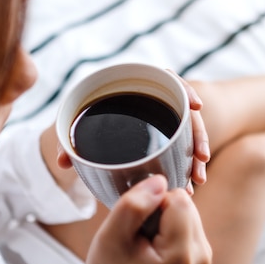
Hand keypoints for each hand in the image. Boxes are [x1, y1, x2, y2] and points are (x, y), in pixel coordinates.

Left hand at [56, 70, 210, 194]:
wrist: (88, 132)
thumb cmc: (84, 121)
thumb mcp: (76, 128)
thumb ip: (69, 142)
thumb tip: (63, 162)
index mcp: (137, 87)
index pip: (169, 81)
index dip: (185, 91)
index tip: (196, 106)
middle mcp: (155, 101)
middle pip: (184, 113)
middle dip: (197, 137)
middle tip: (201, 160)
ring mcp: (163, 120)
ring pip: (188, 135)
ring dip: (196, 157)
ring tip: (197, 180)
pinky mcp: (167, 138)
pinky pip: (183, 149)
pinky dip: (188, 164)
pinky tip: (191, 182)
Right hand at [83, 175, 211, 263]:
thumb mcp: (111, 235)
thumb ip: (134, 206)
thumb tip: (160, 181)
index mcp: (181, 258)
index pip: (177, 200)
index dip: (152, 203)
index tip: (136, 226)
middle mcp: (200, 258)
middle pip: (185, 202)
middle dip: (159, 208)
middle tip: (140, 233)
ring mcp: (204, 255)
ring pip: (186, 205)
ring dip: (163, 214)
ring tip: (145, 237)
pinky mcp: (202, 249)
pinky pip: (187, 213)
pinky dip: (168, 220)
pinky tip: (154, 238)